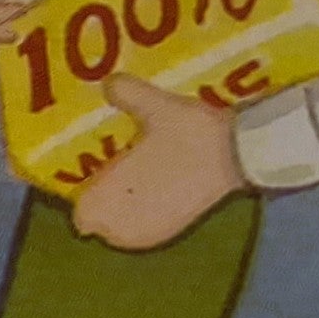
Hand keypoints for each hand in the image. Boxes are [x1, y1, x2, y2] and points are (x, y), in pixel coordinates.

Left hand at [71, 75, 245, 249]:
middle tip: (102, 173)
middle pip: (98, 224)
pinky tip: (146, 194)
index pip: (82, 215)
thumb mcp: (157, 106)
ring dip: (117, 211)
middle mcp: (130, 221)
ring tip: (123, 183)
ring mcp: (153, 231)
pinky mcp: (174, 231)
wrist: (238, 154)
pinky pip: (142, 234)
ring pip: (120, 232)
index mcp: (117, 195)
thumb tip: (106, 83)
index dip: (80, 195)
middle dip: (97, 203)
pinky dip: (138, 219)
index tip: (83, 174)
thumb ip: (128, 94)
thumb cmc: (192, 134)